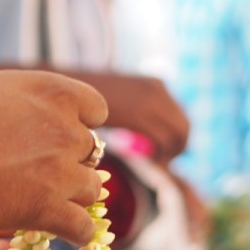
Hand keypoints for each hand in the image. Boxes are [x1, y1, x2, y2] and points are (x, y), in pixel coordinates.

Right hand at [0, 69, 107, 245]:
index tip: (65, 137)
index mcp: (48, 91)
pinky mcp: (49, 209)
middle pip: (91, 151)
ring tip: (54, 205)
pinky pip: (83, 228)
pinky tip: (65, 234)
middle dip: (73, 163)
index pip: (95, 108)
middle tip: (49, 175)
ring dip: (75, 197)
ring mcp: (60, 170)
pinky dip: (77, 233)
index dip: (82, 125)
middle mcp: (63, 127)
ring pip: (92, 190)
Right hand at [70, 71, 189, 163]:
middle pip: (184, 127)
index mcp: (155, 84)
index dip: (177, 140)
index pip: (181, 117)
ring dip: (168, 155)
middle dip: (177, 150)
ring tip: (152, 164)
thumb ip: (138, 118)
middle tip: (161, 164)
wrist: (65, 91)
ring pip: (177, 135)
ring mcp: (150, 99)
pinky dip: (159, 156)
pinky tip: (146, 162)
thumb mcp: (120, 106)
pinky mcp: (139, 113)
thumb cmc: (85, 104)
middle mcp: (158, 89)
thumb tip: (149, 142)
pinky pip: (162, 140)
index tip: (163, 155)